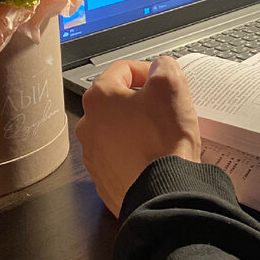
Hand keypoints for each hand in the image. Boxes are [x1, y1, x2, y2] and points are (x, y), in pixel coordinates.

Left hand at [75, 56, 202, 216]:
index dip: (148, 70)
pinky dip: (136, 152)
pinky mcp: (104, 179)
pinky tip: (155, 156)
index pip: (123, 69)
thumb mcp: (170, 86)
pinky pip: (121, 156)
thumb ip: (163, 67)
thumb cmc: (163, 139)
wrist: (163, 192)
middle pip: (118, 101)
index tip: (163, 80)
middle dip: (142, 101)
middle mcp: (88, 125)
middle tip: (166, 107)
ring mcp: (94, 155)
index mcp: (99, 98)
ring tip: (162, 134)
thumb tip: (159, 68)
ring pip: (119, 129)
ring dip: (138, 127)